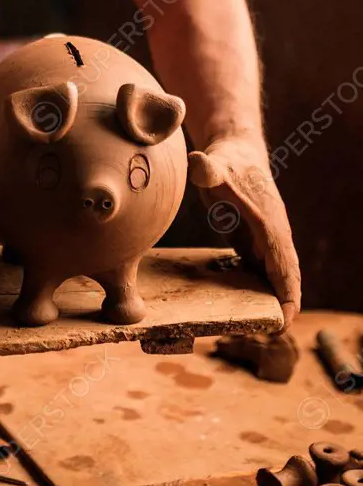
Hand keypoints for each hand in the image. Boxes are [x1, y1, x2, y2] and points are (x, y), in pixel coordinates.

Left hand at [188, 137, 300, 329]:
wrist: (235, 153)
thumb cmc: (226, 163)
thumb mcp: (214, 166)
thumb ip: (206, 169)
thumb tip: (198, 163)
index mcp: (268, 222)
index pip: (283, 263)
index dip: (287, 291)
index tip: (286, 317)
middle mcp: (273, 234)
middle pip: (286, 275)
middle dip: (285, 304)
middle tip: (275, 332)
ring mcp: (266, 239)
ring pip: (275, 275)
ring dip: (273, 300)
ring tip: (261, 328)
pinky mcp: (255, 241)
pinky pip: (261, 270)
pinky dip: (260, 290)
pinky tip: (247, 308)